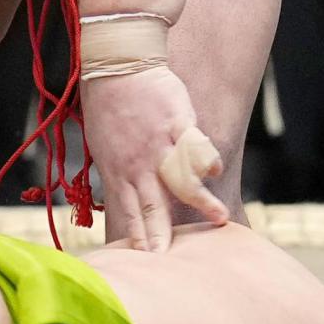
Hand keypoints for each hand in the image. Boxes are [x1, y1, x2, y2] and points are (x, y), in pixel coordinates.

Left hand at [81, 63, 226, 250]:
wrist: (116, 62)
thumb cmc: (107, 103)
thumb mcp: (103, 145)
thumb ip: (119, 171)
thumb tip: (127, 194)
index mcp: (119, 170)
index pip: (130, 212)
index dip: (138, 237)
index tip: (146, 261)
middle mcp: (138, 162)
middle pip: (152, 206)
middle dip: (160, 235)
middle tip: (168, 260)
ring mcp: (159, 143)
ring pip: (179, 179)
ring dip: (200, 201)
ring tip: (219, 220)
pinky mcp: (177, 121)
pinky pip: (193, 143)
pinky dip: (204, 157)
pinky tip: (214, 172)